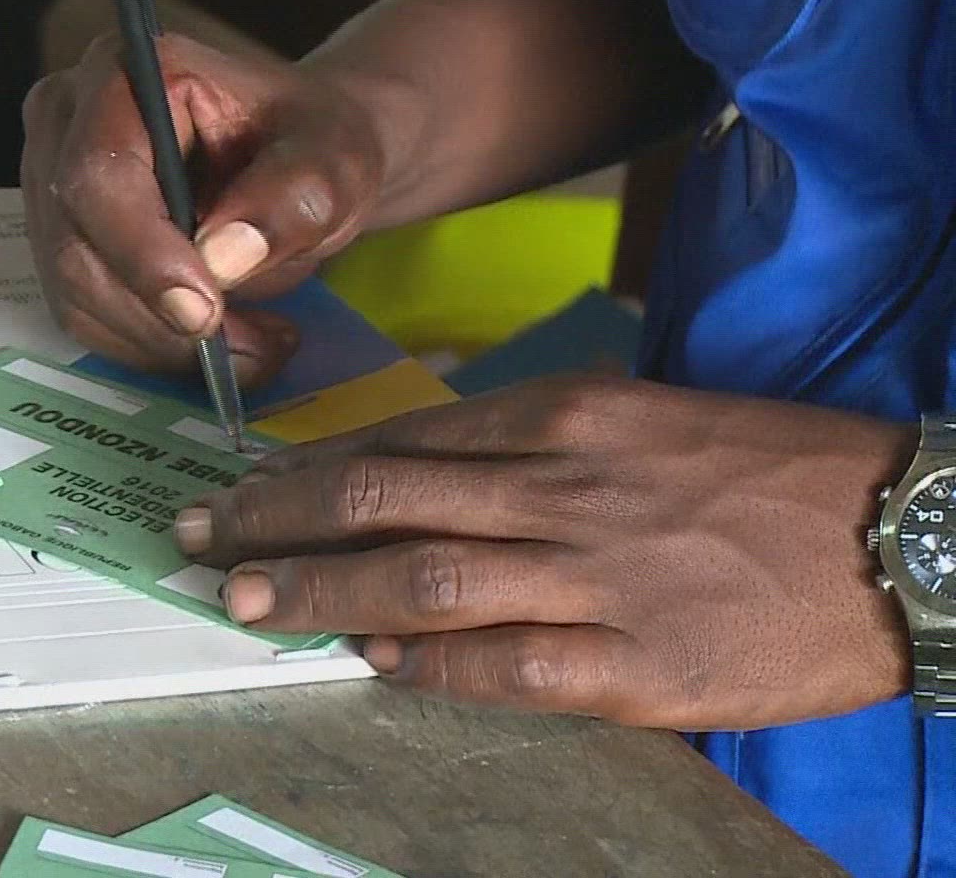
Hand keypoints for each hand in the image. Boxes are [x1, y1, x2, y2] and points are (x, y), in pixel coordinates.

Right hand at [20, 35, 407, 384]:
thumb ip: (291, 195)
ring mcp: (50, 180)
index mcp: (127, 72)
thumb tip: (223, 256)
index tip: (204, 312)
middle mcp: (67, 118)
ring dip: (162, 341)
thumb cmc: (312, 142)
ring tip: (254, 345)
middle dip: (159, 315)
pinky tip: (220, 340)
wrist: (301, 156)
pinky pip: (84, 314)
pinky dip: (150, 345)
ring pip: (75, 291)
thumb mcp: (335, 159)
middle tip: (253, 347)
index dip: (142, 252)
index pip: (99, 174)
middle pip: (75, 244)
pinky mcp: (59, 237)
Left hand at [173, 375, 915, 728]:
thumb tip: (407, 489)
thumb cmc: (762, 474)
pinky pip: (500, 668)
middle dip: (274, 523)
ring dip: (318, 593)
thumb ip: (522, 449)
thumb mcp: (634, 422)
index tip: (237, 491)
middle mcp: (564, 486)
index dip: (300, 472)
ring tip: (245, 602)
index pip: (396, 444)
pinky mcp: (637, 666)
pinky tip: (369, 663)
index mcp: (563, 417)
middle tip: (199, 542)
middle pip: (381, 500)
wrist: (900, 537)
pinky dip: (423, 667)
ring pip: (420, 580)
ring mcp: (597, 577)